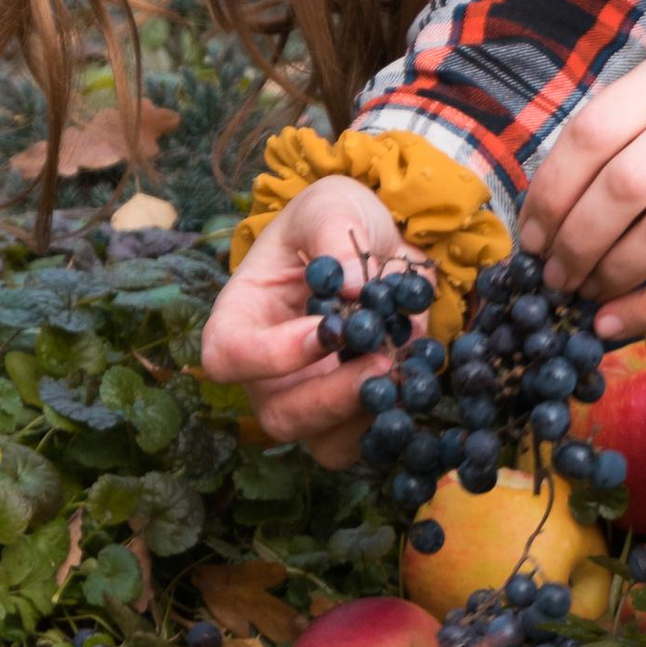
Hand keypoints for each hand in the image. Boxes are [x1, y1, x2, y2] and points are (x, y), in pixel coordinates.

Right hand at [199, 176, 407, 466]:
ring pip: (327, 442)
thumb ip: (333, 235)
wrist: (376, 240)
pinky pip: (370, 439)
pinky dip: (399, 416)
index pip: (228, 356)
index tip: (326, 330)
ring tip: (405, 368)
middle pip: (279, 414)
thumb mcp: (329, 204)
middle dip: (333, 398)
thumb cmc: (332, 220)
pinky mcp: (353, 411)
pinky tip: (417, 373)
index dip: (271, 356)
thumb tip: (353, 287)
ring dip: (370, 416)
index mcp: (242, 316)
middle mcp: (268, 371)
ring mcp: (310, 397)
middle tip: (381, 361)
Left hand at [515, 44, 645, 340]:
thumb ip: (622, 123)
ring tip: (581, 294)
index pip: (593, 132)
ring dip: (609, 275)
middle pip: (623, 187)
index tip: (532, 233)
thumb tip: (548, 201)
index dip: (551, 190)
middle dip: (574, 241)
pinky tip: (618, 322)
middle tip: (551, 274)